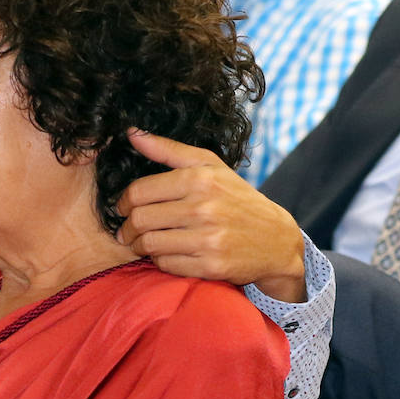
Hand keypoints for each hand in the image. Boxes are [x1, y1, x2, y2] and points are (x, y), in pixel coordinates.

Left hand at [117, 131, 305, 302]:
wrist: (277, 239)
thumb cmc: (236, 199)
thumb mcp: (210, 167)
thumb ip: (168, 150)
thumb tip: (132, 132)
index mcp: (200, 180)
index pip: (139, 191)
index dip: (122, 202)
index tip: (122, 208)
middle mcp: (205, 208)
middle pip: (140, 219)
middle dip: (127, 227)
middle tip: (128, 230)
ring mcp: (209, 239)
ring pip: (149, 244)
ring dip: (140, 245)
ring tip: (143, 242)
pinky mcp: (213, 266)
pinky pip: (167, 264)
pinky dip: (161, 260)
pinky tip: (168, 253)